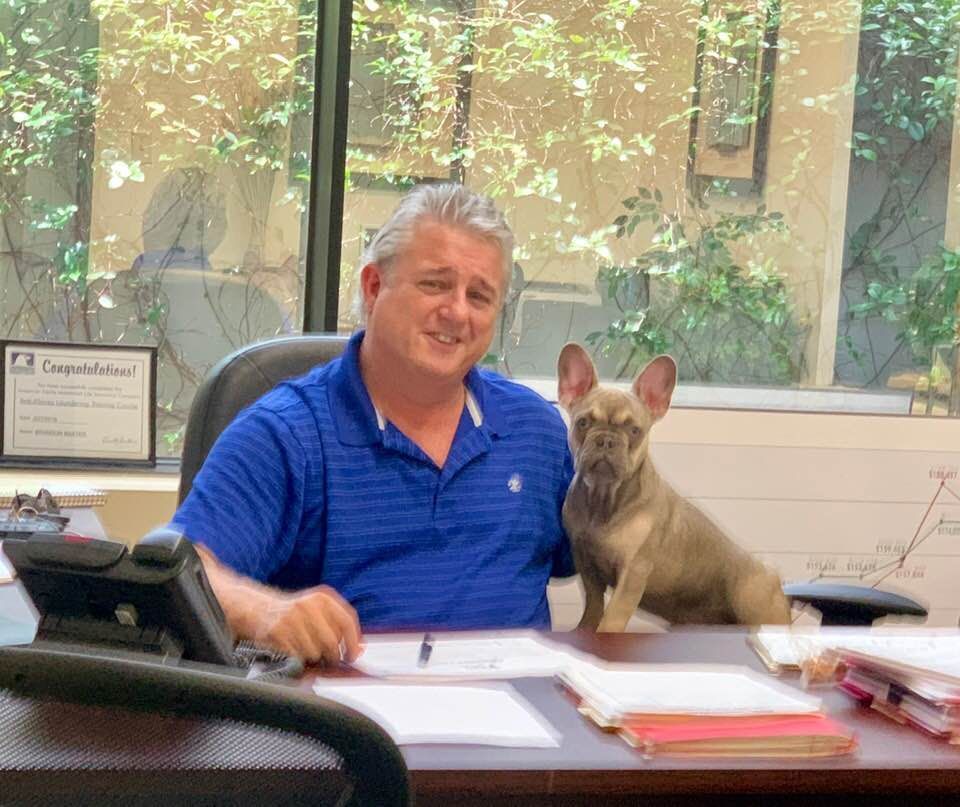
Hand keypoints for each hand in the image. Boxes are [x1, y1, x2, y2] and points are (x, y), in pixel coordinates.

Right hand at [194, 545, 362, 665]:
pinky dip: (296, 660)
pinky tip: (291, 650)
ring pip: (314, 653)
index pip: (348, 621)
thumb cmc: (290, 612)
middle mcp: (308, 605)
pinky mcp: (276, 632)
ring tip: (303, 649)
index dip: (353, 642)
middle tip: (327, 659)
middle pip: (332, 642)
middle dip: (332, 656)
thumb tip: (360, 648)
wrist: (254, 607)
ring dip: (311, 658)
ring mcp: (291, 618)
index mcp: (322, 597)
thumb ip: (338, 623)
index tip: (354, 655)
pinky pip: (296, 657)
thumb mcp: (316, 608)